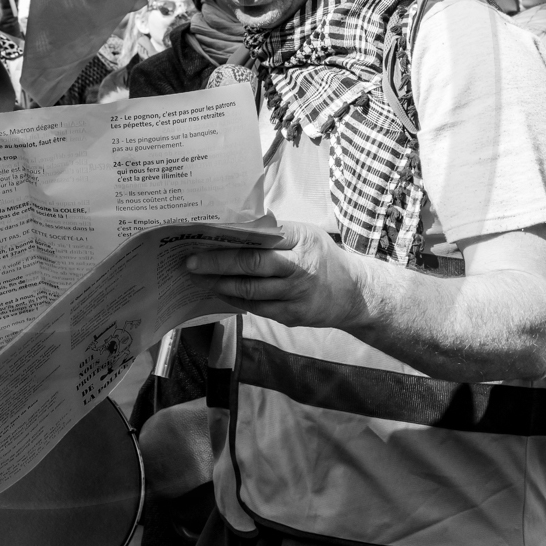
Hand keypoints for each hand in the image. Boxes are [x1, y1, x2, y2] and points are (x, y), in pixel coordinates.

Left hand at [185, 221, 362, 330]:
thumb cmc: (322, 257)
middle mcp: (299, 267)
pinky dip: (236, 300)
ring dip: (221, 284)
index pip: (260, 237)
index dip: (230, 239)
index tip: (205, 237)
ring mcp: (296, 294)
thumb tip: (234, 229)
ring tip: (201, 278)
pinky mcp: (292, 315)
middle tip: (191, 262)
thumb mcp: (306, 235)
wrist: (354, 294)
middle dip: (217, 263)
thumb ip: (275, 232)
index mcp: (302, 240)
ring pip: (250, 291)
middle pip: (251, 265)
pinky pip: (257, 308)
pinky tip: (222, 292)